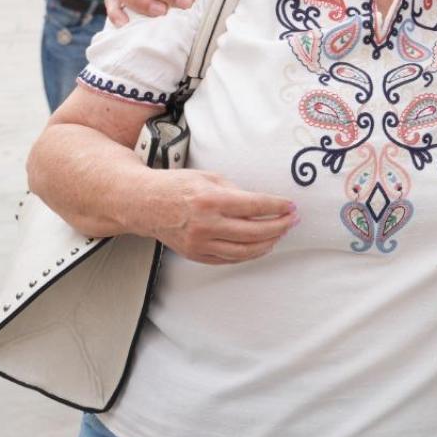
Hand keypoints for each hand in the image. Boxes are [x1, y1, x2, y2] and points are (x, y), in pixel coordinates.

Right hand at [145, 170, 297, 264]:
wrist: (144, 204)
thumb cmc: (177, 186)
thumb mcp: (209, 178)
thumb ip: (236, 192)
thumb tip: (262, 206)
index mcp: (211, 200)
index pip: (255, 206)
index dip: (277, 207)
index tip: (290, 206)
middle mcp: (206, 224)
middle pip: (254, 231)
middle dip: (279, 226)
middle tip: (291, 220)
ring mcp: (200, 243)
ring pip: (244, 251)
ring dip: (267, 244)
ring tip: (279, 234)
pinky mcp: (195, 254)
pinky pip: (228, 259)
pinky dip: (248, 254)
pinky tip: (259, 246)